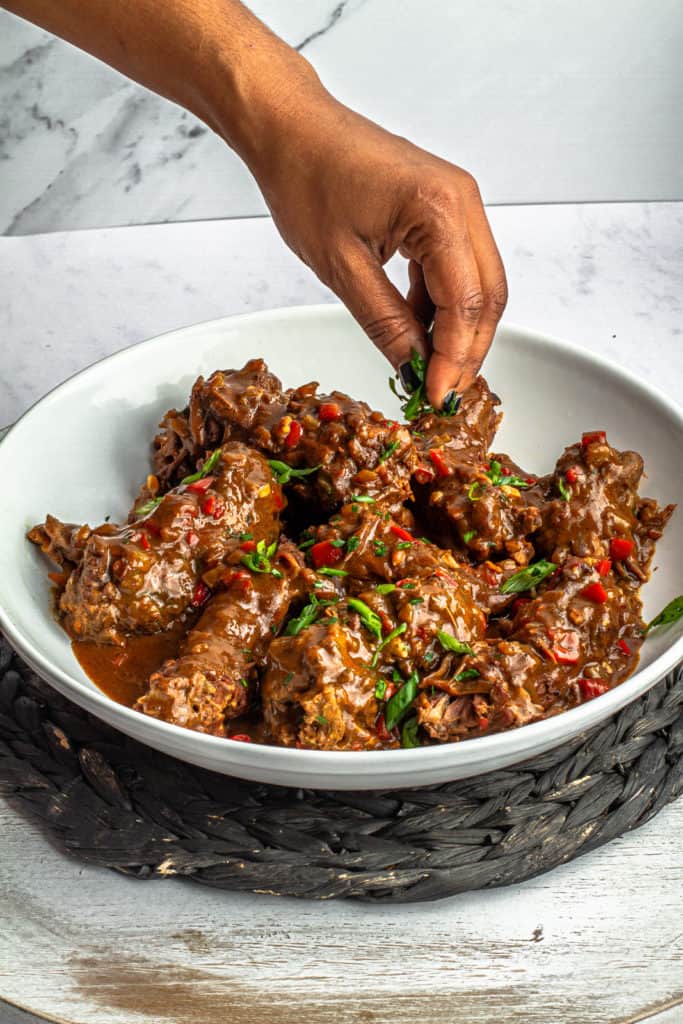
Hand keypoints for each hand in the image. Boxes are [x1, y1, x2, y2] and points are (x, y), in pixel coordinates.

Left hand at [246, 86, 507, 407]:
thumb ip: (385, 323)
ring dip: (457, 330)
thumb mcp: (341, 268)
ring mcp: (458, 201)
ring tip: (425, 369)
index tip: (434, 397)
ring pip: (478, 284)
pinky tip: (416, 331)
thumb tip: (414, 368)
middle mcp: (462, 200)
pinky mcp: (443, 207)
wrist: (291, 129)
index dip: (454, 359)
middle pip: (488, 296)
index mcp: (440, 210)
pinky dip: (441, 305)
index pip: (466, 304)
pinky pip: (457, 267)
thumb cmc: (305, 179)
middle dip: (467, 351)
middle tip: (438, 393)